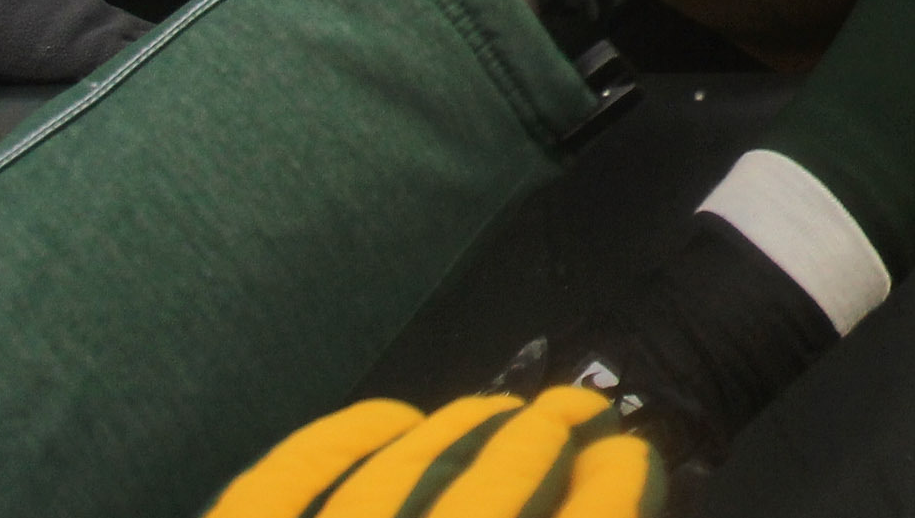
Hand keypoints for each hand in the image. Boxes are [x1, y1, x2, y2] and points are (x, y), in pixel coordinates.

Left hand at [205, 388, 659, 516]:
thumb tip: (610, 487)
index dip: (610, 496)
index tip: (632, 457)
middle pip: (482, 503)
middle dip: (538, 443)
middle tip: (574, 414)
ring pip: (391, 483)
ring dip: (457, 433)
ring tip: (498, 411)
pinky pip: (282, 485)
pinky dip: (341, 442)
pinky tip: (391, 418)